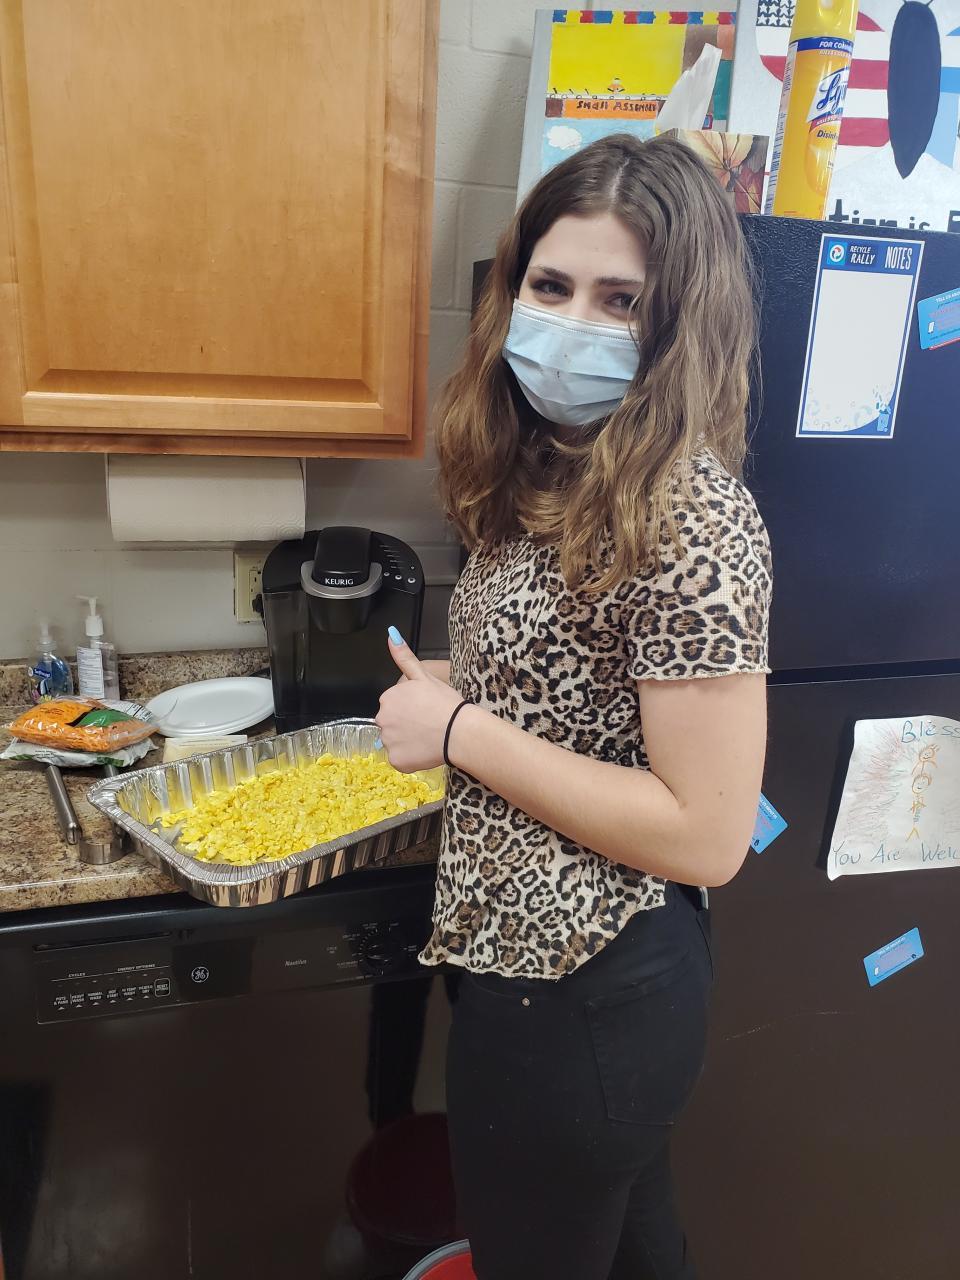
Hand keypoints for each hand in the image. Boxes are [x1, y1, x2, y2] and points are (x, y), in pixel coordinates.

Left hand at [376, 629, 463, 772]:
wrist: (459, 730)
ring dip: (407, 742)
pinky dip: (411, 758)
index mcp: (388, 698)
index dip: (410, 710)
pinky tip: (425, 750)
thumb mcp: (424, 675)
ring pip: (395, 742)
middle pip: (391, 724)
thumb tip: (391, 633)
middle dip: (405, 725)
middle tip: (427, 724)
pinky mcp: (396, 760)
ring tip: (428, 737)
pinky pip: (400, 760)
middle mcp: (382, 719)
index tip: (425, 711)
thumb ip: (404, 657)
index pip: (393, 707)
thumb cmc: (445, 702)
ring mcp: (388, 741)